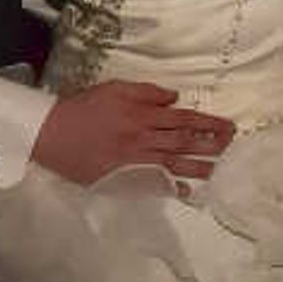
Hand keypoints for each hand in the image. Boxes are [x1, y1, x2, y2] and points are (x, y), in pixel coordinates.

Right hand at [31, 79, 234, 184]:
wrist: (52, 134)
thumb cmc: (83, 108)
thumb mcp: (115, 89)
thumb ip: (146, 92)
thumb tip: (175, 98)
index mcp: (142, 116)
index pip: (184, 120)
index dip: (208, 123)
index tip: (228, 126)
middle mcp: (143, 140)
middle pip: (184, 143)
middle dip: (210, 144)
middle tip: (230, 146)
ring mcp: (134, 162)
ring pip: (173, 165)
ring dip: (198, 167)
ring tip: (216, 168)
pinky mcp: (123, 178)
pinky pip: (152, 185)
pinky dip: (170, 188)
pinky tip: (186, 191)